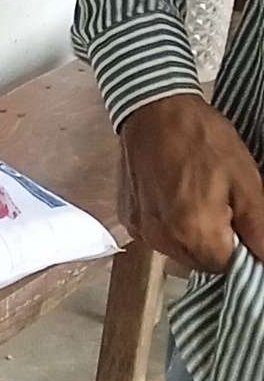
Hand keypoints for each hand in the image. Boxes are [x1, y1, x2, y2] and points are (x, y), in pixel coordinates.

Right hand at [117, 93, 263, 272]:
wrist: (154, 110)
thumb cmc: (204, 140)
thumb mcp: (247, 182)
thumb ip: (260, 229)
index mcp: (194, 233)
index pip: (229, 269)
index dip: (243, 250)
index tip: (246, 224)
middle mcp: (163, 241)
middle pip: (203, 264)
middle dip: (220, 244)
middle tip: (226, 205)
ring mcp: (142, 231)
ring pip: (181, 252)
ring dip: (196, 236)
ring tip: (201, 197)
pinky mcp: (130, 219)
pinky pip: (160, 237)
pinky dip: (173, 226)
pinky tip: (178, 195)